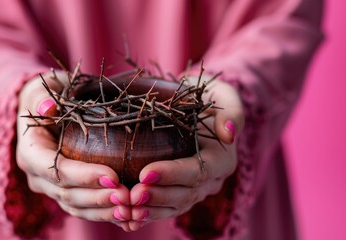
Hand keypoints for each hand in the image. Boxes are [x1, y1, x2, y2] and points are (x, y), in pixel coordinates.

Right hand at [16, 72, 131, 229]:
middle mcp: (37, 176)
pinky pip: (83, 208)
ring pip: (76, 206)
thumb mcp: (43, 90)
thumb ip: (43, 98)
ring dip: (103, 211)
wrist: (45, 110)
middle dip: (98, 198)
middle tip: (127, 197)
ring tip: (130, 210)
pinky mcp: (65, 192)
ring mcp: (50, 187)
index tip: (113, 176)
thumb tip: (47, 107)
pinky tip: (127, 216)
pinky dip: (104, 213)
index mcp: (30, 152)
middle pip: (67, 193)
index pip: (56, 170)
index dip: (83, 176)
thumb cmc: (47, 96)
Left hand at [128, 78, 244, 230]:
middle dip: (158, 196)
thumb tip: (229, 134)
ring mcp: (197, 189)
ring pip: (175, 206)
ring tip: (128, 208)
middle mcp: (211, 179)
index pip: (197, 171)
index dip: (172, 174)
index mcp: (222, 158)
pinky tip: (129, 217)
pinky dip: (148, 213)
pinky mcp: (182, 192)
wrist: (199, 107)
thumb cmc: (208, 97)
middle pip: (185, 194)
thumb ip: (232, 112)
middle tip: (132, 195)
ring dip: (151, 209)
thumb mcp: (225, 96)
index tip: (145, 173)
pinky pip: (166, 208)